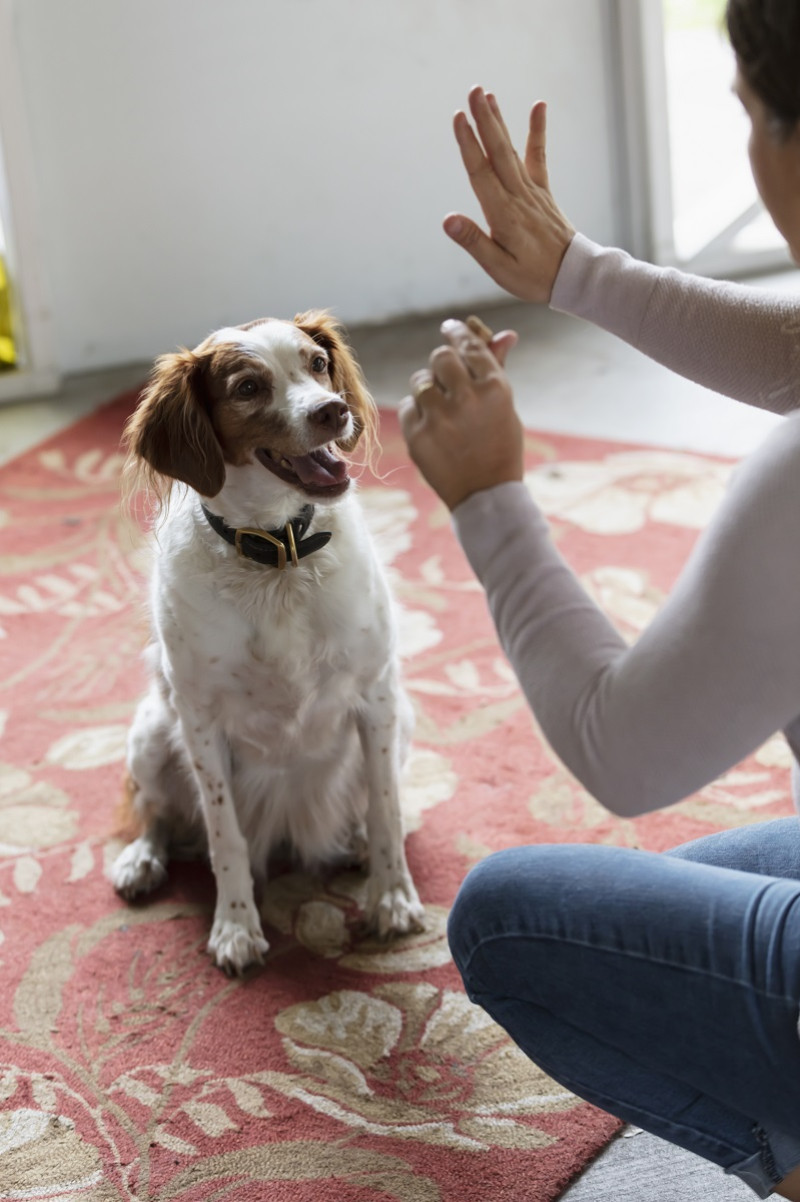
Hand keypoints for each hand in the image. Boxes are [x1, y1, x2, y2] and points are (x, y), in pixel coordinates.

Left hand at [398, 319, 523, 511]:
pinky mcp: (416, 435)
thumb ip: (497, 369)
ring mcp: (438, 417)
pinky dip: (417, 412)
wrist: (485, 495)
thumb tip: (505, 334)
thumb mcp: (506, 408)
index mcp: (494, 388)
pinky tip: (433, 428)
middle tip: (446, 374)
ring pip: (420, 380)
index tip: (450, 328)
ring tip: (441, 408)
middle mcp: (466, 399)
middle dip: (442, 362)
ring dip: (428, 388)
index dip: (458, 333)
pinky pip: (408, 406)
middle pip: (441, 357)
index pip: (470, 346)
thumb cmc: (500, 447)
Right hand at [444, 87, 574, 302]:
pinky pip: (539, 157)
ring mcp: (532, 191)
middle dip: (484, 120)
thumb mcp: (498, 267)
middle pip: (498, 152)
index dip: (468, 144)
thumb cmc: (532, 277)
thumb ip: (473, 241)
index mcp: (503, 214)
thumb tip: (448, 219)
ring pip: (512, 150)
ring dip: (498, 121)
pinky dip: (537, 131)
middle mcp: (518, 196)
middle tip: (474, 91)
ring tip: (488, 95)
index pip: (481, 173)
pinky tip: (538, 106)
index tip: (458, 118)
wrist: (572, 276)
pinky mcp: (542, 192)